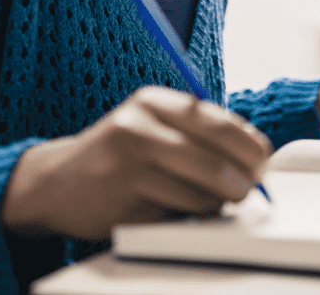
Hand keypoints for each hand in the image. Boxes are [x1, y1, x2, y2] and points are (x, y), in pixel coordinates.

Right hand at [0, 86, 272, 240]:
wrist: (58, 181)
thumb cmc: (119, 155)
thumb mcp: (154, 127)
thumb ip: (197, 133)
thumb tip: (254, 157)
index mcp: (154, 101)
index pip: (219, 122)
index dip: (249, 147)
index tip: (261, 164)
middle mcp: (140, 125)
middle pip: (215, 161)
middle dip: (242, 182)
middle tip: (247, 191)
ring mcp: (128, 163)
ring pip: (200, 194)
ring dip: (212, 204)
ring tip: (200, 199)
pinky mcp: (122, 200)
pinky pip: (175, 216)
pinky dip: (183, 218)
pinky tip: (168, 209)